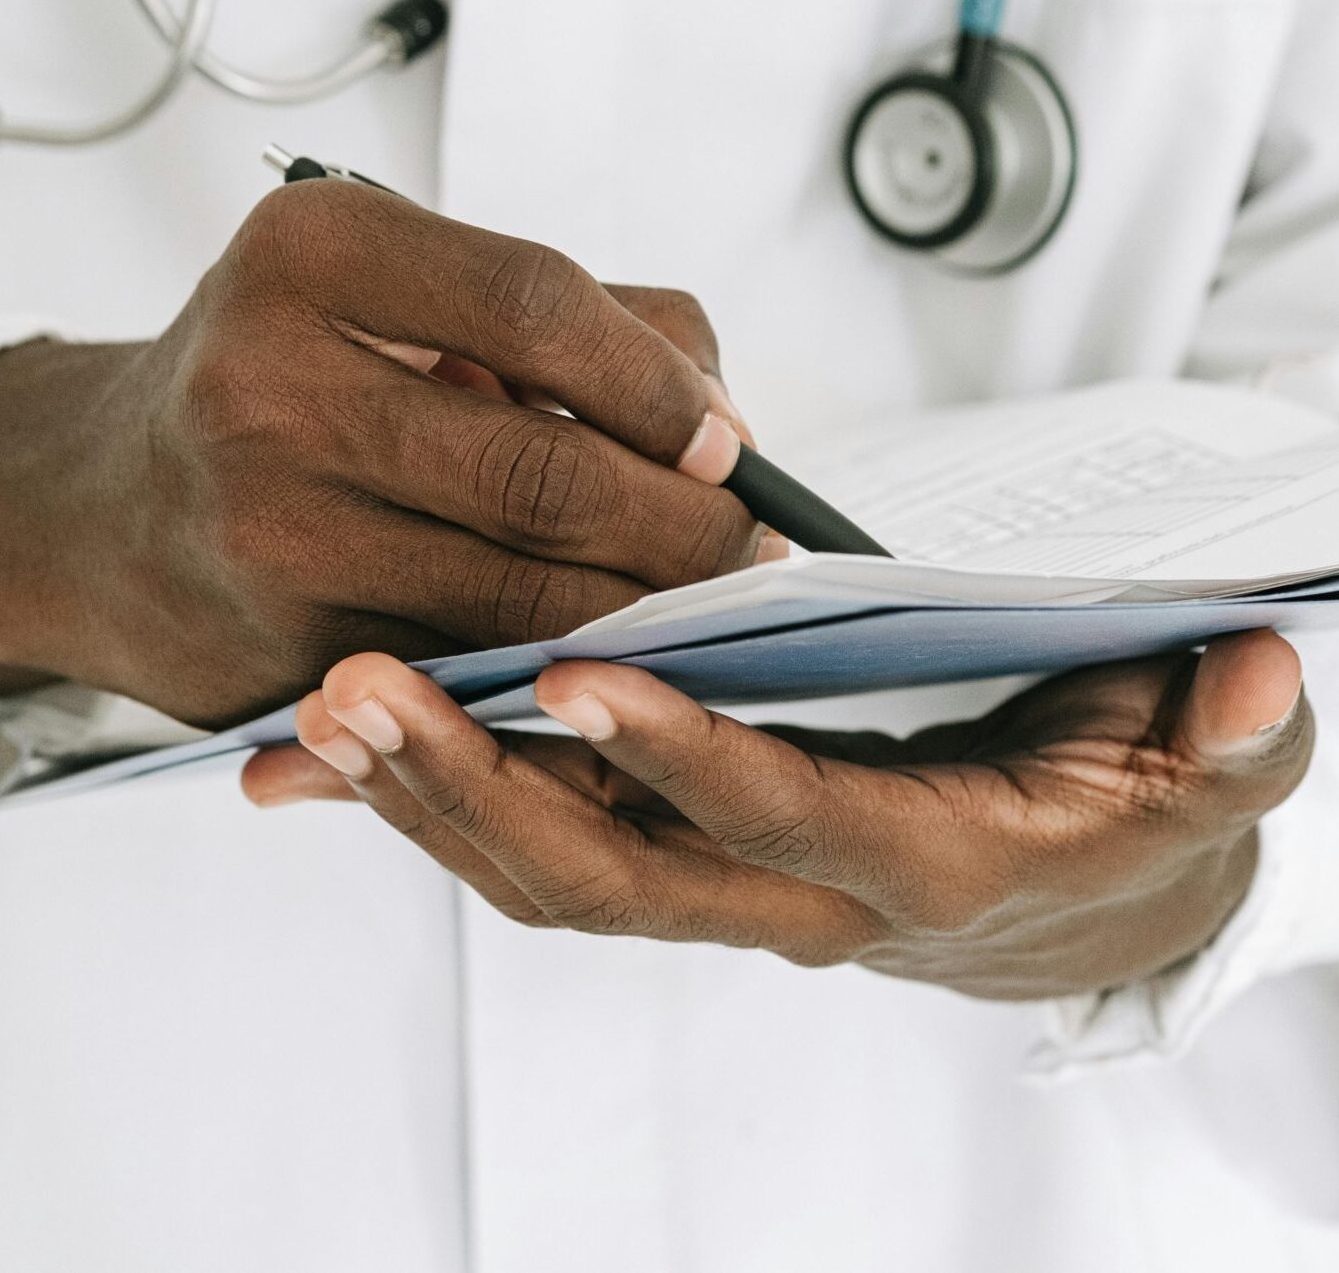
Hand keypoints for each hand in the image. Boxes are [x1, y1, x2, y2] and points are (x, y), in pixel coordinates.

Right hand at [0, 183, 766, 723]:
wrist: (102, 505)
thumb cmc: (287, 373)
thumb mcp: (397, 287)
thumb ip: (576, 321)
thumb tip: (722, 426)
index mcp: (314, 252)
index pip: (537, 304)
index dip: (657, 383)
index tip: (724, 440)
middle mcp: (272, 382)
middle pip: (546, 471)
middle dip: (684, 524)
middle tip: (751, 544)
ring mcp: (271, 528)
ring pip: (523, 593)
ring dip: (644, 607)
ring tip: (702, 597)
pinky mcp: (284, 650)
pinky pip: (474, 669)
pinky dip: (562, 666)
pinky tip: (608, 651)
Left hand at [248, 629, 1310, 996]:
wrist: (1082, 896)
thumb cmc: (1125, 807)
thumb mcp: (1205, 774)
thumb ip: (1227, 734)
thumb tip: (1250, 669)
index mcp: (919, 864)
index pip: (790, 821)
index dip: (689, 764)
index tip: (579, 678)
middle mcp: (794, 898)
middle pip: (614, 876)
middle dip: (482, 790)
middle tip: (363, 691)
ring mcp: (717, 886)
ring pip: (550, 872)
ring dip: (429, 795)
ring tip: (322, 709)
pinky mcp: (671, 856)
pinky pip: (537, 848)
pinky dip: (433, 803)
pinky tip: (329, 758)